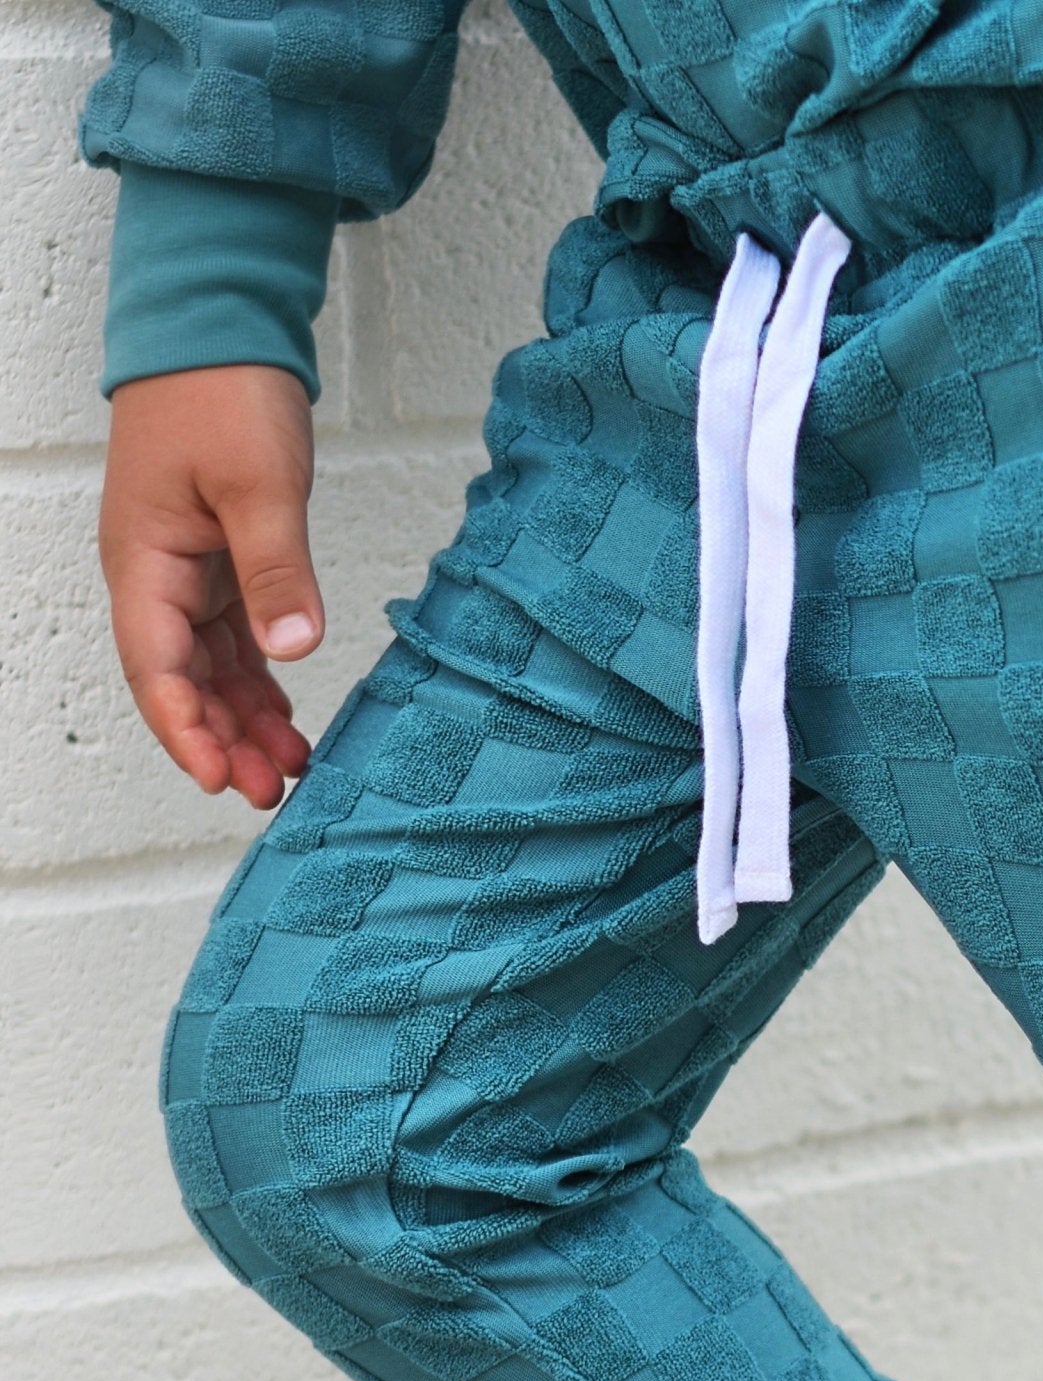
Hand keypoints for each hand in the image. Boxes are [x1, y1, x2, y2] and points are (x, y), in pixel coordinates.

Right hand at [100, 364, 320, 807]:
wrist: (220, 325)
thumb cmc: (224, 392)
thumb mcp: (259, 487)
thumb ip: (277, 572)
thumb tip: (292, 652)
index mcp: (145, 561)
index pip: (157, 670)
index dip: (188, 732)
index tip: (223, 781)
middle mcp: (154, 573)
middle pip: (181, 679)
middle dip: (221, 739)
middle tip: (271, 790)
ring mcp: (184, 567)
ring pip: (207, 664)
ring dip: (243, 715)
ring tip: (290, 766)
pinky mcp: (216, 557)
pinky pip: (229, 636)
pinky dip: (256, 676)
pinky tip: (287, 710)